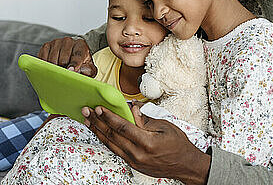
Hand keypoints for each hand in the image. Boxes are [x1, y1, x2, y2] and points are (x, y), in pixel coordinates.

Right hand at [38, 37, 97, 76]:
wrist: (73, 52)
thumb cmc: (81, 62)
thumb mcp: (89, 68)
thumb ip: (88, 71)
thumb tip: (78, 72)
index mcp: (81, 45)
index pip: (77, 56)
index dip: (74, 65)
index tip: (71, 71)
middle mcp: (68, 41)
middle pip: (63, 59)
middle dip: (63, 70)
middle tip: (64, 76)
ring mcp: (56, 42)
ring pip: (52, 60)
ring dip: (54, 68)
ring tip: (58, 73)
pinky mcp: (46, 45)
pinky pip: (42, 57)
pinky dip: (45, 65)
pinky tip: (50, 68)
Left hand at [82, 104, 210, 184]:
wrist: (185, 165)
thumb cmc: (178, 144)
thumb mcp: (165, 126)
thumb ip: (146, 119)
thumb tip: (132, 109)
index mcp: (147, 142)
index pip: (123, 127)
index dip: (109, 117)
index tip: (99, 108)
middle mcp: (138, 154)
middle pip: (113, 136)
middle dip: (98, 122)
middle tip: (87, 111)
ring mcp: (134, 161)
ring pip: (110, 144)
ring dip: (97, 131)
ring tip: (87, 120)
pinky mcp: (133, 164)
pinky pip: (115, 150)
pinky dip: (105, 140)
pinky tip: (99, 132)